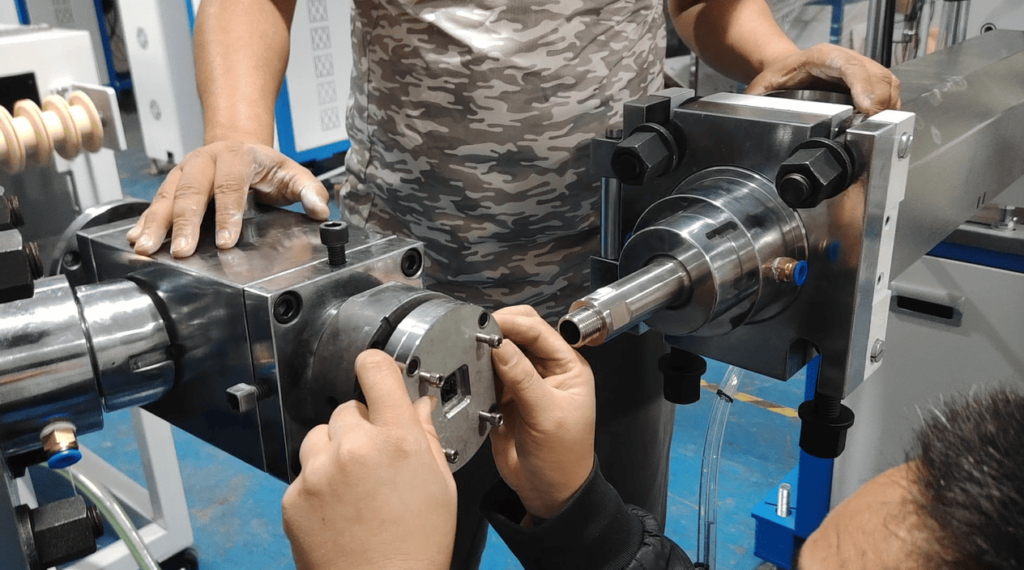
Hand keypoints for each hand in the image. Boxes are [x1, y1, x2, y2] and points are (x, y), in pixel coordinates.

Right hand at [126, 140, 329, 257]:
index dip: (227, 213)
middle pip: (192, 192)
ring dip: (156, 224)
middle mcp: (205, 161)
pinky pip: (155, 202)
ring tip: (146, 248)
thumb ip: (309, 190)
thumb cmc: (265, 166)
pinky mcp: (171, 184)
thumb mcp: (292, 173)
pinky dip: (144, 221)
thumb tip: (320, 209)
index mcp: (237, 157)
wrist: (238, 145)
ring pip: (167, 197)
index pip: (231, 186)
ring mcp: (184, 172)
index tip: (226, 240)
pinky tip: (134, 239)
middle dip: (185, 223)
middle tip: (182, 250)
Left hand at [281, 350, 456, 569]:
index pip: (376, 370)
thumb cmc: (417, 547)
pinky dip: (318, 482)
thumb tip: (418, 406)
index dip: (376, 367)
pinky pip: (304, 472)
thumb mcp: (440, 486)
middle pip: (348, 408)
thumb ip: (426, 438)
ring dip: (335, 449)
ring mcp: (318, 473)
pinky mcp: (293, 497)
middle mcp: (353, 448)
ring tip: (356, 484)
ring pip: (320, 436)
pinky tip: (340, 507)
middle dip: (362, 426)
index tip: (375, 370)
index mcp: (397, 440)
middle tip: (378, 459)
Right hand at [490, 306, 595, 519]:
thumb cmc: (562, 458)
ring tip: (470, 352)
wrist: (549, 492)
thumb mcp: (546, 415)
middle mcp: (547, 369)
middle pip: (520, 334)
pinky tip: (473, 374)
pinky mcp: (505, 397)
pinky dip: (479, 373)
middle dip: (500, 331)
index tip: (489, 324)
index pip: (540, 331)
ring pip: (502, 353)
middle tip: (475, 334)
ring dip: (487, 352)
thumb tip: (500, 345)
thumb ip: (522, 378)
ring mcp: (525, 383)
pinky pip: (488, 375)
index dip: (514, 324)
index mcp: (568, 367)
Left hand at [746, 43, 900, 114]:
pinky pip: (888, 90)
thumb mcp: (762, 87)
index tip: (867, 108)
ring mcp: (860, 67)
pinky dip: (889, 108)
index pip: (850, 67)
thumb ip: (756, 101)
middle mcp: (845, 58)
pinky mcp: (868, 79)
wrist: (785, 68)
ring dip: (888, 106)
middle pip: (875, 75)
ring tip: (881, 128)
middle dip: (879, 102)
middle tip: (874, 127)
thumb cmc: (778, 76)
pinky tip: (883, 124)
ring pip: (886, 82)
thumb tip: (750, 119)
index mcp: (821, 57)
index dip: (863, 86)